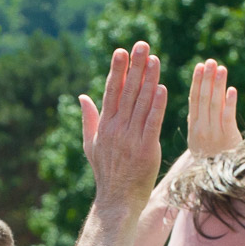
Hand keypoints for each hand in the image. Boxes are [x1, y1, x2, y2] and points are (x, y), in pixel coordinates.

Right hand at [78, 42, 166, 215]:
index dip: (117, 70)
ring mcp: (131, 138)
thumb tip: (82, 96)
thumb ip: (89, 119)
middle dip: (135, 67)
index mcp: (104, 126)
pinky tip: (162, 88)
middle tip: (142, 45)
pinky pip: (152, 122)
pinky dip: (157, 105)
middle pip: (127, 92)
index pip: (111, 91)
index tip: (122, 51)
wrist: (117, 200)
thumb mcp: (92, 145)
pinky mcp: (146, 149)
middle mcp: (116, 129)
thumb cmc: (107, 173)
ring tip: (155, 59)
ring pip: (141, 103)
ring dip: (148, 79)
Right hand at [186, 59, 240, 156]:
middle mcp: (201, 129)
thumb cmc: (209, 155)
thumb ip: (200, 116)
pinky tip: (231, 89)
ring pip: (215, 105)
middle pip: (204, 99)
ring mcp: (214, 134)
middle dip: (207, 79)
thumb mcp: (200, 136)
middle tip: (211, 61)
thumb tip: (199, 92)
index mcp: (193, 127)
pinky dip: (229, 103)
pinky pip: (227, 118)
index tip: (200, 66)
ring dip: (218, 85)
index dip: (197, 82)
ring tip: (221, 68)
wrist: (215, 178)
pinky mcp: (228, 139)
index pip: (195, 100)